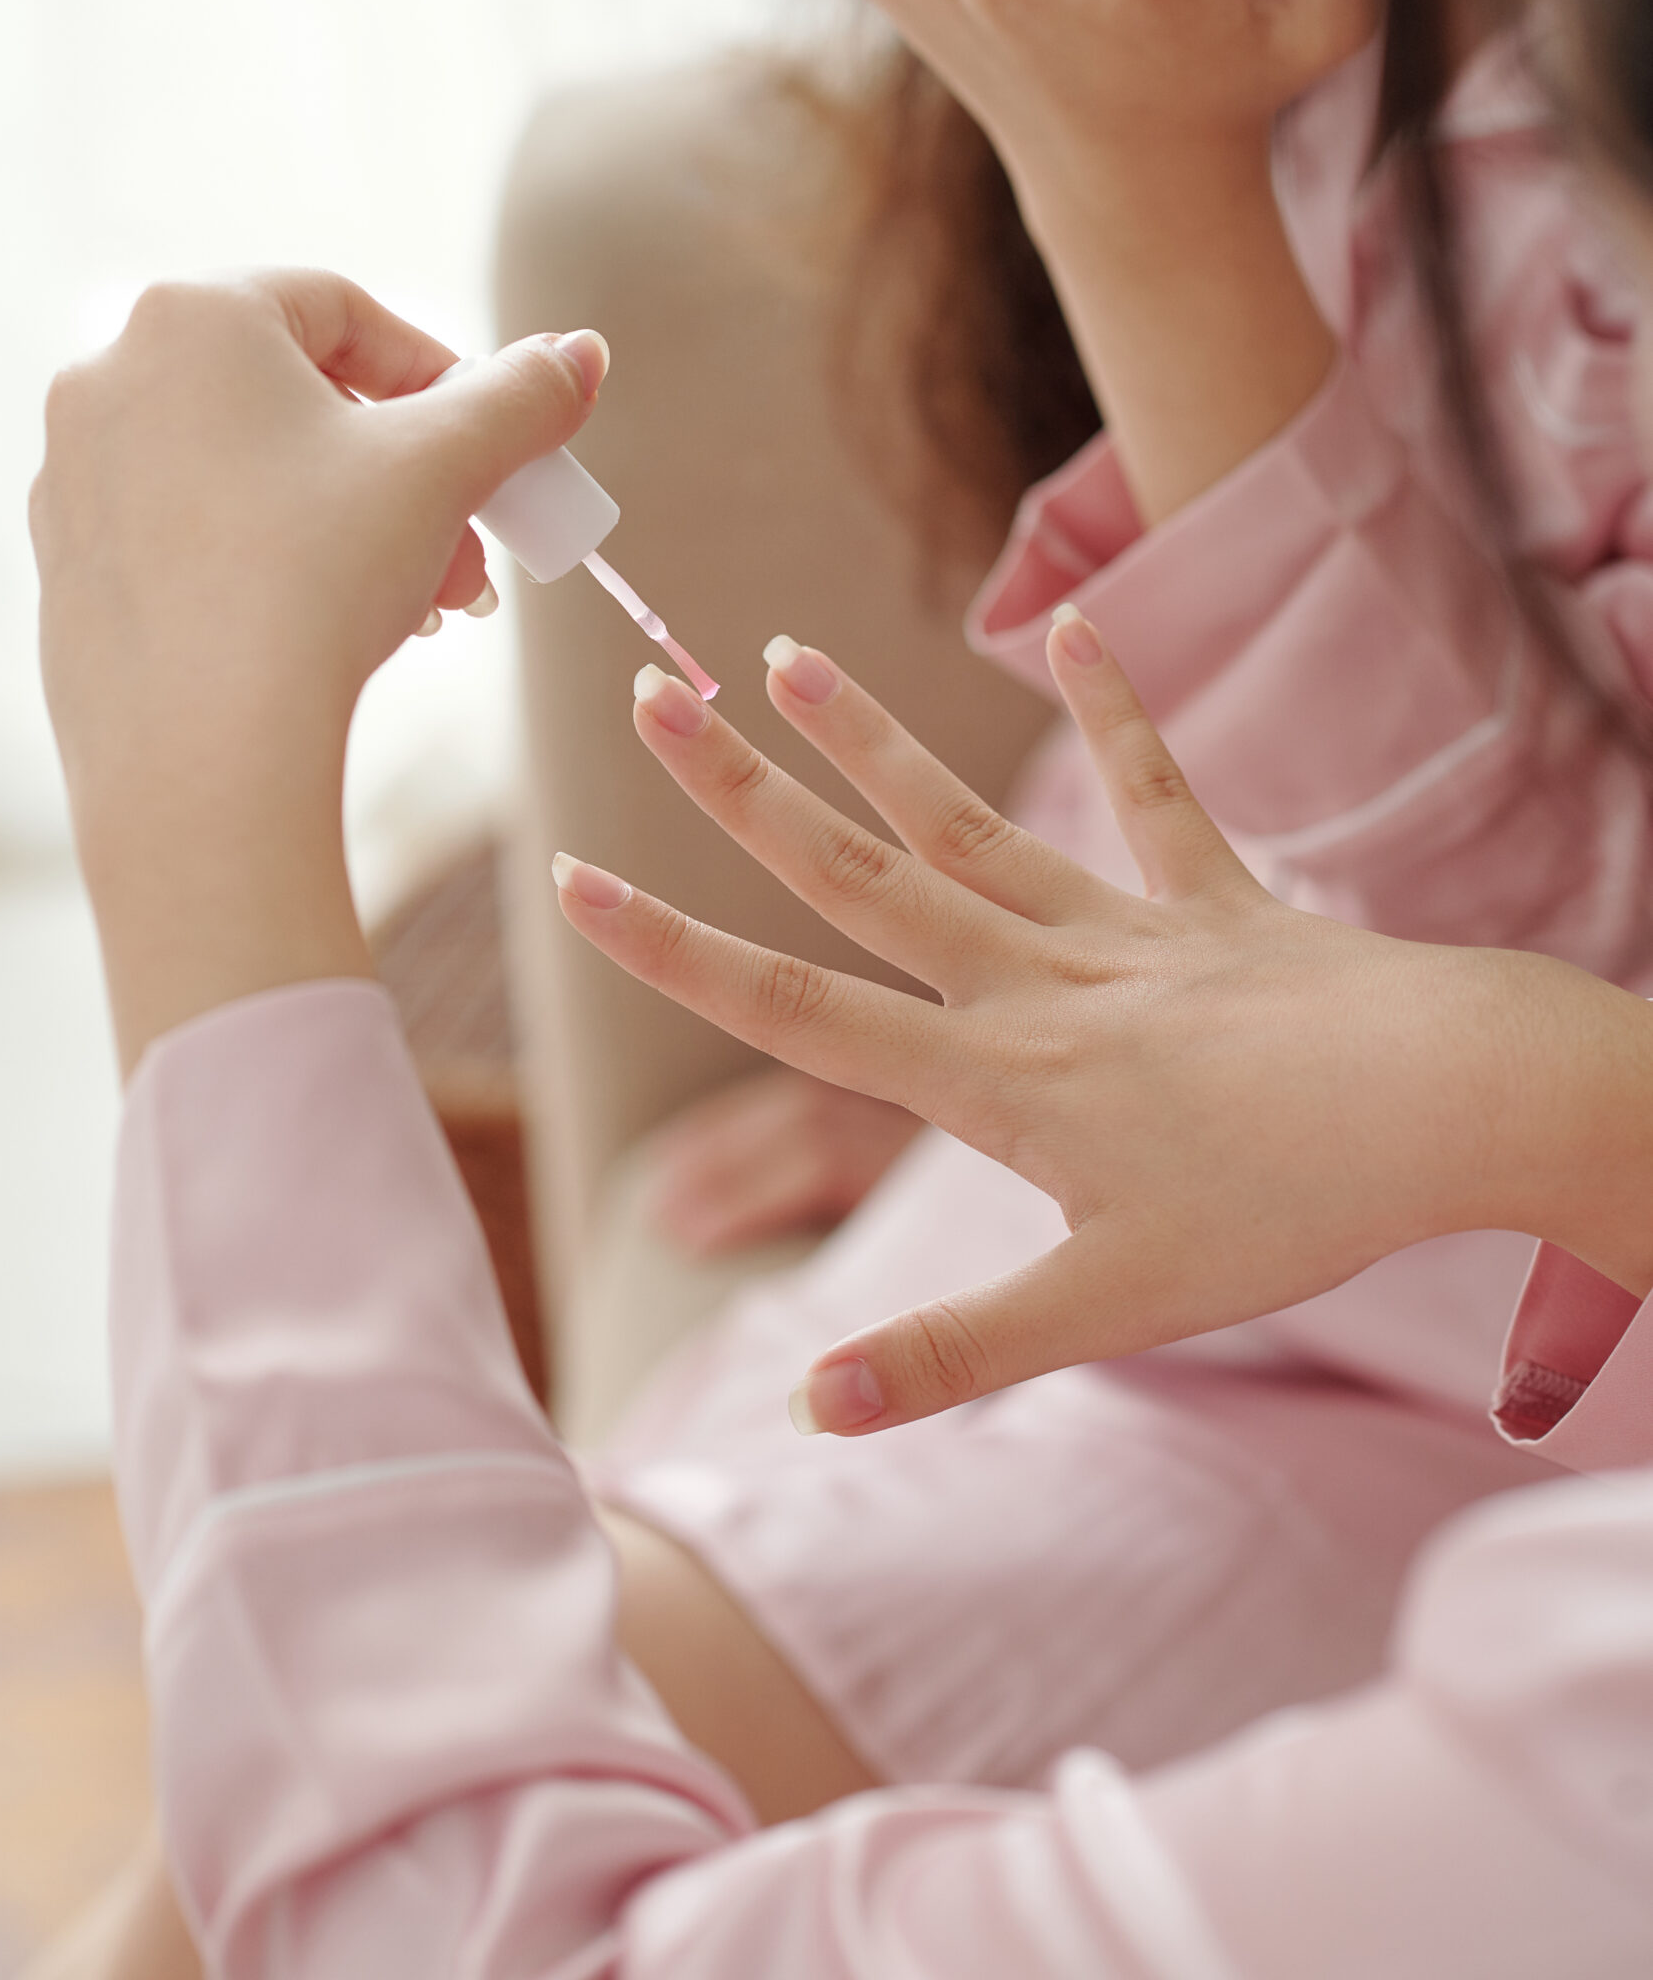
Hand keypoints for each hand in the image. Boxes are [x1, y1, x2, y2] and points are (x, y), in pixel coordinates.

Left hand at [32, 272, 606, 1067]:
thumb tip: (582, 353)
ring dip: (351, 524)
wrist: (202, 755)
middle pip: (296, 399)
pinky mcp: (69, 568)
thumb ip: (522, 398)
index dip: (439, 376)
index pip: (344, 310)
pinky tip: (329, 634)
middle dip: (403, 473)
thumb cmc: (316, 581)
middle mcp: (109, 375)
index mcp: (190, 317)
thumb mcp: (445, 470)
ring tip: (420, 604)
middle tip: (468, 548)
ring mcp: (73, 477)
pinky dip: (270, 565)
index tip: (494, 449)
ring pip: (247, 473)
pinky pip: (191, 537)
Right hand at [554, 624, 1652, 1432]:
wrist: (1452, 1108)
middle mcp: (1035, 981)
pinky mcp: (1213, 900)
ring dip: (871, 738)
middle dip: (738, 791)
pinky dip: (1114, 709)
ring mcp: (1122, 929)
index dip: (673, 951)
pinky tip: (1069, 623)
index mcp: (995, 1078)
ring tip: (788, 654)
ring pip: (966, 821)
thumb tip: (811, 1404)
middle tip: (648, 695)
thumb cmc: (1287, 1214)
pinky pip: (1150, 793)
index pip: (796, 1009)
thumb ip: (955, 1351)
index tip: (574, 880)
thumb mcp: (1112, 1311)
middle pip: (857, 876)